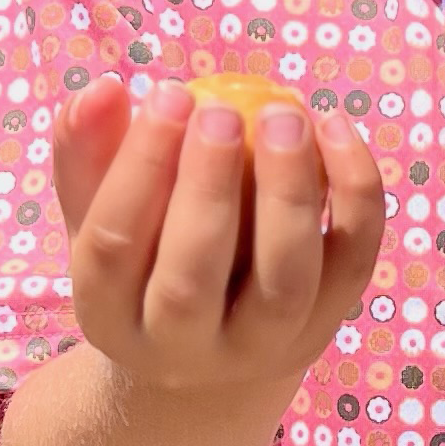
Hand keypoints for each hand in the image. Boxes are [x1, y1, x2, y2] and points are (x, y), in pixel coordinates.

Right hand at [54, 76, 384, 400]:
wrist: (209, 356)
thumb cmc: (145, 260)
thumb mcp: (98, 214)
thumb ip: (88, 153)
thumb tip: (103, 89)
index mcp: (109, 318)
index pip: (114, 245)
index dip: (139, 165)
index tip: (168, 91)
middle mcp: (181, 351)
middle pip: (192, 279)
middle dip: (207, 188)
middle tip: (222, 111)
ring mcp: (259, 349)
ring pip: (282, 284)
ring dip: (287, 194)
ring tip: (286, 116)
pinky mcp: (322, 329)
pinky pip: (350, 265)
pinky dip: (356, 197)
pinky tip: (335, 130)